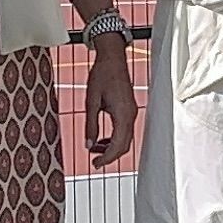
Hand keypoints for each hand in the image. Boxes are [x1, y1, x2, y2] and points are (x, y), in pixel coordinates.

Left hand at [81, 37, 138, 167]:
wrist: (112, 58)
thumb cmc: (101, 75)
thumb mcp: (91, 101)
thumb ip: (91, 125)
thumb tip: (89, 145)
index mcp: (122, 114)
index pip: (117, 145)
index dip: (106, 158)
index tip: (95, 164)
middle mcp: (131, 115)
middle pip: (124, 145)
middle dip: (110, 156)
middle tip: (94, 161)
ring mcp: (132, 112)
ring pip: (126, 139)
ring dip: (112, 147)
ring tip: (94, 148)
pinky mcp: (130, 109)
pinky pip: (125, 130)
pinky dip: (115, 138)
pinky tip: (102, 138)